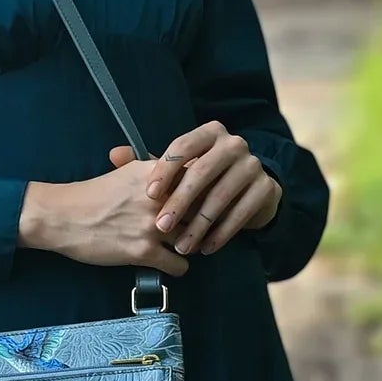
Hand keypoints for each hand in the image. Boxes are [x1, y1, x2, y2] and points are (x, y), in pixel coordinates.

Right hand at [19, 160, 191, 275]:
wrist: (62, 216)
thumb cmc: (93, 193)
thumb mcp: (125, 171)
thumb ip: (153, 170)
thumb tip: (176, 169)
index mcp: (156, 173)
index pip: (201, 179)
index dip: (206, 191)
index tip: (204, 200)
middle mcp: (160, 198)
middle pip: (203, 210)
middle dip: (202, 220)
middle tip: (196, 228)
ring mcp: (153, 226)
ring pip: (195, 239)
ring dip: (192, 245)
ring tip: (183, 246)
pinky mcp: (144, 252)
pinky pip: (181, 265)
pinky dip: (178, 266)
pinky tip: (170, 263)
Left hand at [110, 121, 281, 256]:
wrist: (250, 189)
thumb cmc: (204, 179)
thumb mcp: (179, 169)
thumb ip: (148, 163)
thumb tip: (114, 154)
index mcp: (210, 132)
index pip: (183, 146)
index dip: (165, 169)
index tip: (150, 194)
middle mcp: (234, 144)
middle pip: (201, 172)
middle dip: (179, 202)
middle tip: (160, 227)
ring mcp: (253, 165)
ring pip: (221, 197)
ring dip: (198, 225)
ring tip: (181, 246)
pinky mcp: (267, 189)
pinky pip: (241, 213)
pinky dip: (222, 233)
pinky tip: (206, 248)